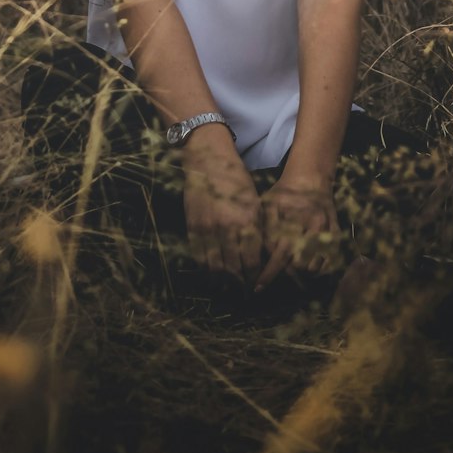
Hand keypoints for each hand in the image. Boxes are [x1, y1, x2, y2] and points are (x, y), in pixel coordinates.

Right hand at [181, 130, 262, 281]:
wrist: (208, 160)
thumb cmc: (236, 179)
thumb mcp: (254, 202)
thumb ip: (257, 229)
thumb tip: (261, 258)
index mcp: (246, 220)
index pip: (251, 262)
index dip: (254, 277)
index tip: (256, 283)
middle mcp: (226, 227)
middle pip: (233, 269)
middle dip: (239, 284)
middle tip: (244, 291)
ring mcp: (206, 228)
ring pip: (214, 267)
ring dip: (222, 282)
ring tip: (228, 288)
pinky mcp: (192, 227)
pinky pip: (198, 256)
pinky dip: (205, 269)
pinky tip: (212, 274)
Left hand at [256, 170, 338, 290]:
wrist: (311, 178)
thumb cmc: (285, 192)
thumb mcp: (269, 204)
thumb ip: (266, 229)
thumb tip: (263, 255)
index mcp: (294, 221)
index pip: (280, 256)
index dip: (268, 274)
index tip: (258, 288)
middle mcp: (313, 228)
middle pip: (298, 266)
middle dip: (285, 274)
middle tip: (277, 275)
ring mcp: (327, 233)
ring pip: (314, 267)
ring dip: (301, 273)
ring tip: (291, 270)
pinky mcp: (337, 236)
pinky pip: (328, 263)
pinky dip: (317, 269)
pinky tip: (306, 266)